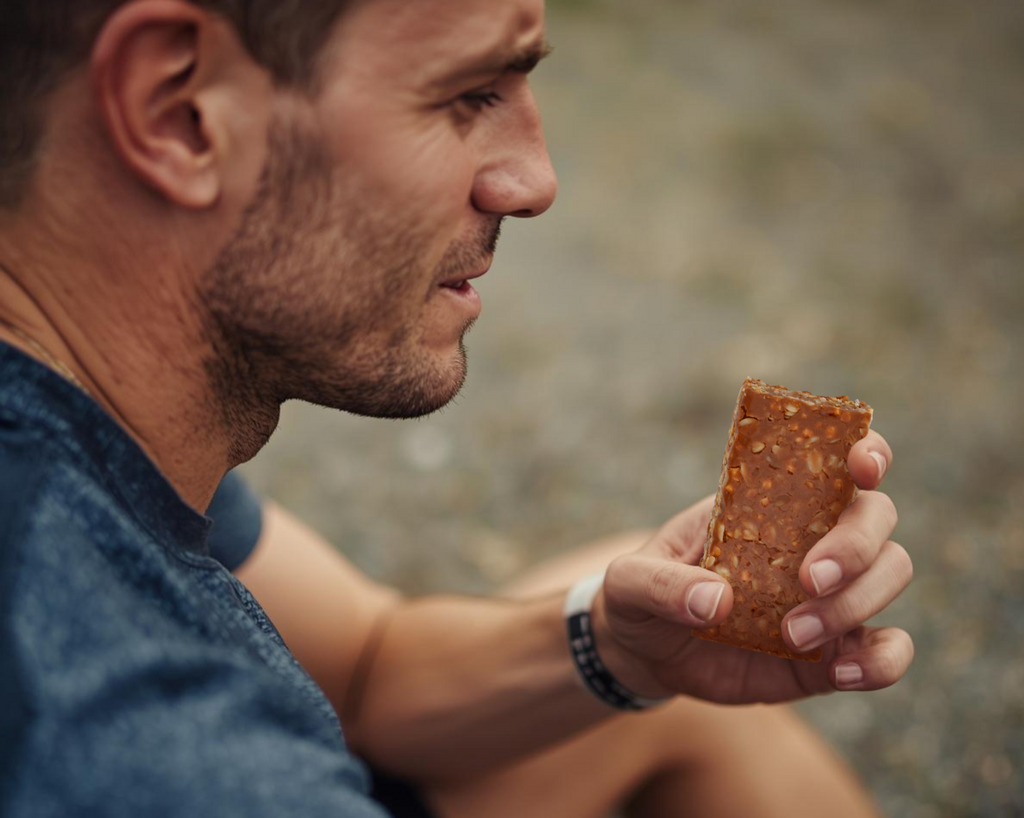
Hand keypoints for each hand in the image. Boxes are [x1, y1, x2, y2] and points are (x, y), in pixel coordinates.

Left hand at [593, 431, 913, 703]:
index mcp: (766, 502)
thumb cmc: (640, 595)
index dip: (866, 453)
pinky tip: (839, 674)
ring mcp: (829, 594)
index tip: (861, 467)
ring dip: (855, 604)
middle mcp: (810, 538)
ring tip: (792, 635)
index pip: (834, 460)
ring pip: (890, 575)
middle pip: (875, 516)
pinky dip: (882, 662)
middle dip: (855, 544)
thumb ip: (660, 584)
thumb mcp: (629, 582)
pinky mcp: (833, 650)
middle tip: (806, 580)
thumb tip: (717, 601)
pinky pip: (888, 650)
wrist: (645, 655)